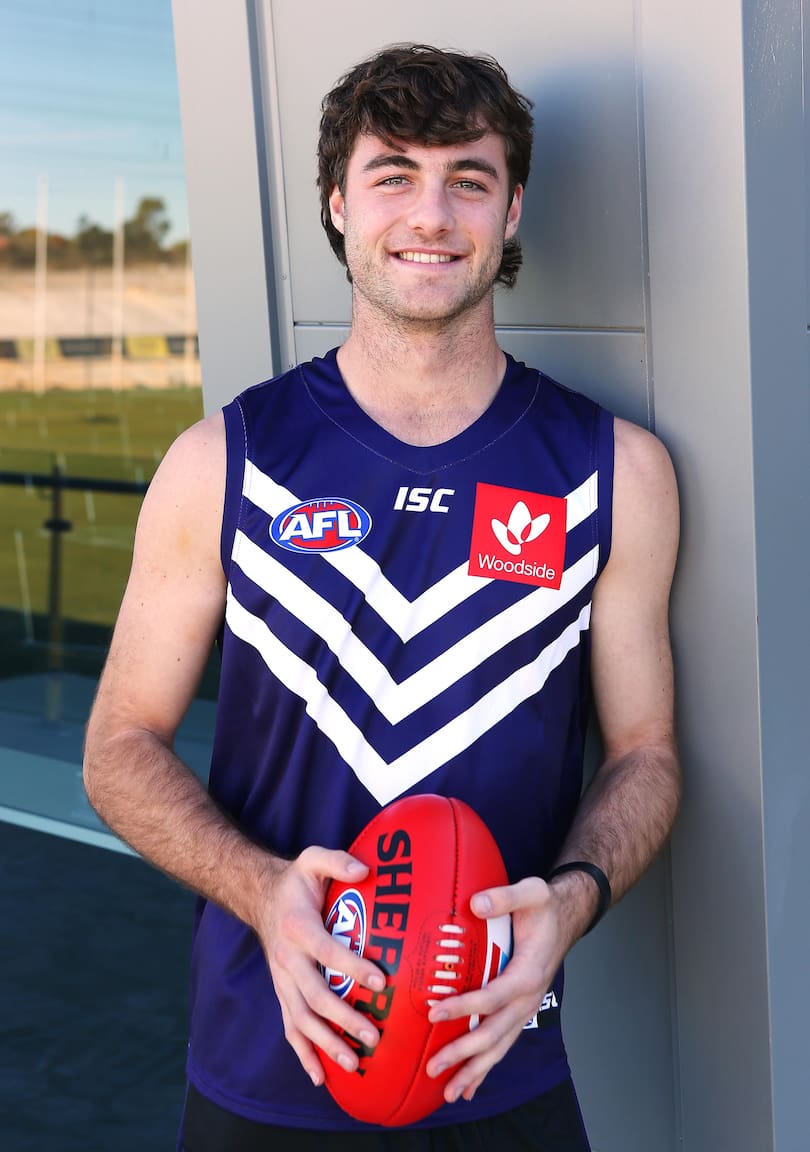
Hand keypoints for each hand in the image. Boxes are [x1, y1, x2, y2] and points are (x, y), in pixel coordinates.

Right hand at [254, 846, 386, 1087]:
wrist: (260, 897)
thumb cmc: (296, 881)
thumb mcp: (312, 860)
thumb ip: (337, 860)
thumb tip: (364, 869)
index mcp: (299, 928)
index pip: (327, 952)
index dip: (352, 967)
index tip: (380, 980)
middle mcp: (287, 960)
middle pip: (315, 996)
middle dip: (344, 1019)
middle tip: (373, 1036)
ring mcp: (283, 981)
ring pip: (301, 1020)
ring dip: (326, 1044)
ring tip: (354, 1064)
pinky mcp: (282, 993)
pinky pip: (290, 1028)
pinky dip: (303, 1054)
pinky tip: (319, 1077)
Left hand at [425, 876, 569, 1103]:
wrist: (565, 918)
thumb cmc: (544, 906)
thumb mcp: (531, 891)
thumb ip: (505, 897)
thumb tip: (476, 904)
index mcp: (527, 973)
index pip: (492, 997)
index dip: (464, 1007)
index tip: (434, 1012)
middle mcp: (527, 999)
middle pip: (494, 1034)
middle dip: (464, 1054)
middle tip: (434, 1066)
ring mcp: (525, 1009)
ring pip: (499, 1048)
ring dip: (475, 1070)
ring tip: (450, 1092)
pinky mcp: (520, 1011)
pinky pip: (503, 1044)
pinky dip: (486, 1067)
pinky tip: (470, 1086)